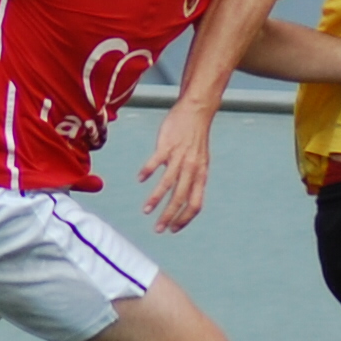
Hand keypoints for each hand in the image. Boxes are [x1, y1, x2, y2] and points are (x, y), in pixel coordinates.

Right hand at [138, 102, 213, 233]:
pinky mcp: (167, 145)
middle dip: (168, 216)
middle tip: (158, 229)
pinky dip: (148, 172)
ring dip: (156, 199)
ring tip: (146, 211)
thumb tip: (183, 197)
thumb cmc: (196, 138)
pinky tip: (140, 179)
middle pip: (180, 198)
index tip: (174, 229)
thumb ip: (192, 179)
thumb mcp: (200, 162)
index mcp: (200, 175)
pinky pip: (156, 162)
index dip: (185, 219)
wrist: (196, 112)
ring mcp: (179, 157)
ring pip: (167, 184)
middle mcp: (191, 168)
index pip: (195, 203)